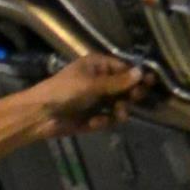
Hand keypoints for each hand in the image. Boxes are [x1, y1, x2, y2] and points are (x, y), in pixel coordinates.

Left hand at [0, 57, 152, 160]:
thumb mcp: (92, 84)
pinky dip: (104, 121)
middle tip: (134, 99)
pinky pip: (108, 119)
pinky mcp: (93, 117)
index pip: (124, 68)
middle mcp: (99, 81)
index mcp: (98, 66)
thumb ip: (118, 81)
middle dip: (130, 95)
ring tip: (117, 114)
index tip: (150, 83)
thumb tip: (141, 72)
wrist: (40, 116)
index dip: (137, 76)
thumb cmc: (64, 91)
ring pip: (120, 105)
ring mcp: (96, 100)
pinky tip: (94, 123)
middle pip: (125, 87)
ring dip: (120, 110)